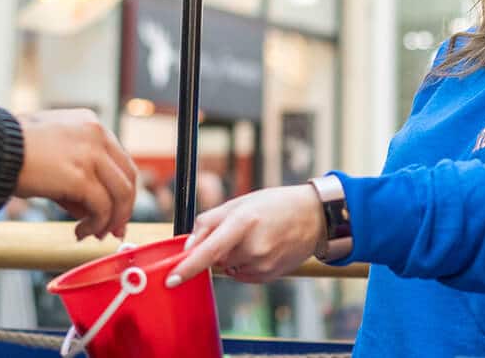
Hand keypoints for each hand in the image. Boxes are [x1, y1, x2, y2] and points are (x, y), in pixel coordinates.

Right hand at [13, 109, 137, 241]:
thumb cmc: (12, 151)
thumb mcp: (53, 153)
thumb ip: (76, 174)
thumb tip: (90, 210)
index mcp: (90, 123)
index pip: (120, 159)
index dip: (122, 190)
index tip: (114, 213)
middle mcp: (96, 134)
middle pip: (128, 177)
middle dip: (123, 208)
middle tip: (113, 230)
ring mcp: (90, 154)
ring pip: (121, 194)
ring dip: (111, 220)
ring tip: (94, 234)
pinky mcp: (80, 176)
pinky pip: (101, 208)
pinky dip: (95, 224)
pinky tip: (78, 232)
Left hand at [167, 184, 324, 285]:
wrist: (313, 217)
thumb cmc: (274, 205)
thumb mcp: (240, 203)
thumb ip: (209, 222)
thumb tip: (188, 246)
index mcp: (243, 223)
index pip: (209, 251)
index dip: (188, 267)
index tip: (171, 280)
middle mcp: (253, 247)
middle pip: (216, 259)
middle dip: (218, 248)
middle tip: (239, 230)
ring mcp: (263, 265)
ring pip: (229, 268)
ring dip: (232, 256)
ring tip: (255, 237)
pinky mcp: (269, 276)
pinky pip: (242, 275)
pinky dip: (244, 265)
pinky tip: (261, 249)